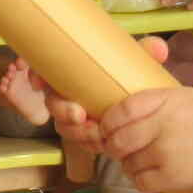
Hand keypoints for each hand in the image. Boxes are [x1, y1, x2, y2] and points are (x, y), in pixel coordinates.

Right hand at [32, 37, 170, 154]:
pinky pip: (79, 141)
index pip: (43, 68)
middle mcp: (68, 92)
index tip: (38, 82)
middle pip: (51, 102)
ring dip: (77, 132)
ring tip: (97, 135)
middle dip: (62, 111)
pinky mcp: (86, 133)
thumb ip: (146, 52)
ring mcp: (75, 114)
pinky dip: (88, 144)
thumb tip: (158, 48)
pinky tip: (101, 144)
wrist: (143, 101)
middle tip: (79, 115)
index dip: (35, 75)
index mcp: (72, 70)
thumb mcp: (137, 61)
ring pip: (63, 126)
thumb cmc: (130, 74)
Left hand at [88, 85, 192, 192]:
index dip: (109, 121)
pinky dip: (142, 181)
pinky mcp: (171, 177)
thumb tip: (160, 100)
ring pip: (127, 164)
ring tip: (142, 163)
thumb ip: (174, 97)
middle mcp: (159, 125)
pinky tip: (152, 177)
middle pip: (116, 140)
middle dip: (115, 146)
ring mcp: (163, 153)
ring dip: (130, 165)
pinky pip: (140, 183)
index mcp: (165, 99)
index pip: (120, 109)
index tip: (110, 127)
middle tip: (123, 149)